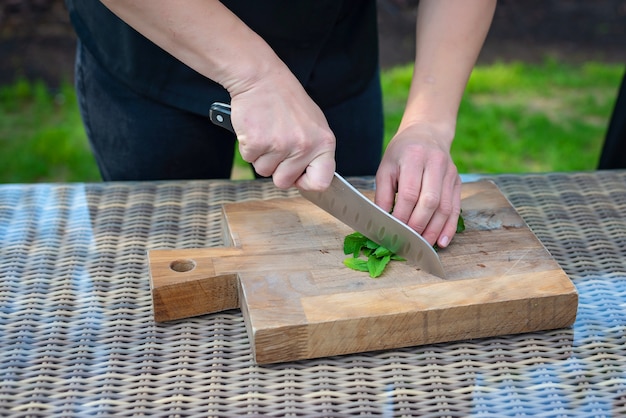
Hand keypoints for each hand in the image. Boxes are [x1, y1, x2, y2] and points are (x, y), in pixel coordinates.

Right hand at [229, 72, 335, 190]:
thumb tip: (308, 179)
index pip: (321, 182)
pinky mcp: (256, 142)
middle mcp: (304, 146)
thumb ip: (314, 152)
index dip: (306, 183)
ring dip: (261, 156)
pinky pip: (248, 159)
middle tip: (276, 144)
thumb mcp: (313, 124)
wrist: (261, 78)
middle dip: (276, 169)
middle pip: (284, 182)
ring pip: (264, 171)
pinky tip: (256, 129)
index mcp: (324, 142)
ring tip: (267, 132)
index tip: (298, 176)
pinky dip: (248, 147)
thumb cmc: (286, 100)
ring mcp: (280, 145)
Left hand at [375, 122, 460, 247]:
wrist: (427, 133)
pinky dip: (449, 227)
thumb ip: (383, 193)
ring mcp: (450, 173)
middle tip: (407, 242)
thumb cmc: (401, 153)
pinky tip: (442, 241)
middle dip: (418, 226)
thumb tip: (382, 220)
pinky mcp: (457, 182)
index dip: (402, 215)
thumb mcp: (386, 167)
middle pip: (430, 201)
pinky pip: (456, 208)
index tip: (394, 231)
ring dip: (434, 230)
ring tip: (423, 246)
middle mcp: (435, 164)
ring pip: (445, 207)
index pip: (409, 193)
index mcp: (414, 157)